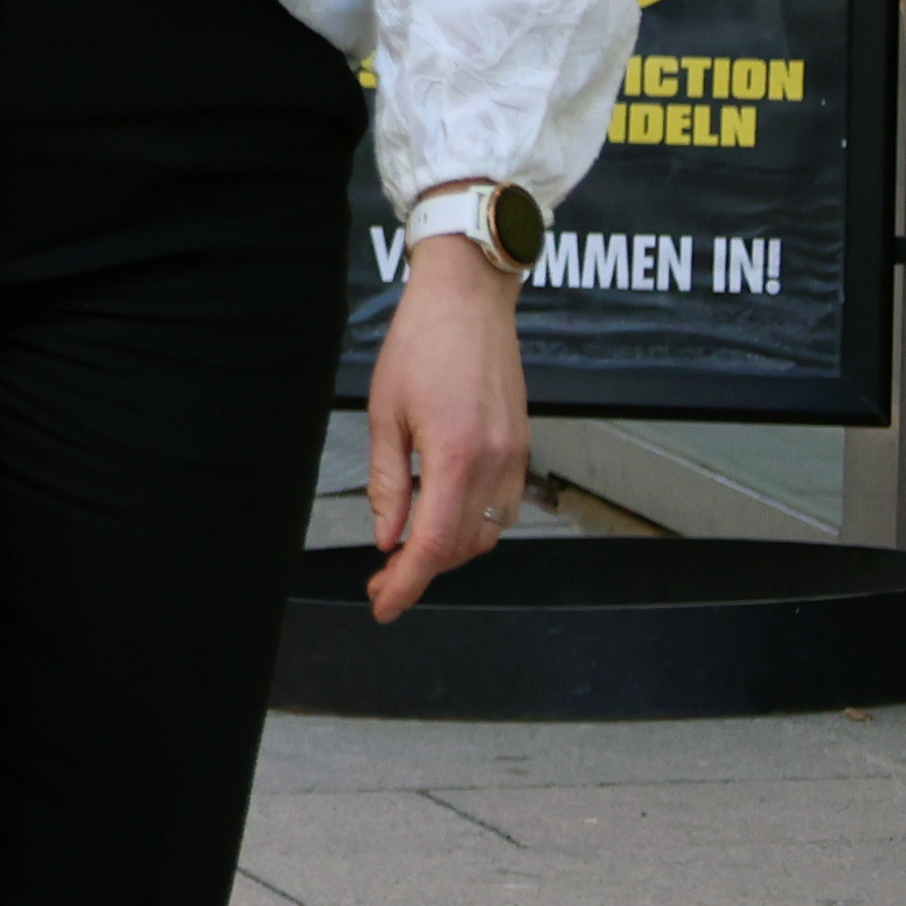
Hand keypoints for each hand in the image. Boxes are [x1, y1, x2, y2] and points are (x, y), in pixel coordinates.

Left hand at [363, 236, 530, 618]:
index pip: (433, 545)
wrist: (468, 300)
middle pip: (463, 547)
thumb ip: (387, 483)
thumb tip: (387, 537)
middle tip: (382, 577)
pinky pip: (503, 507)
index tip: (383, 604)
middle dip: (422, 571)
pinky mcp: (523, 446)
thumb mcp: (384, 414)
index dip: (407, 584)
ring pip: (488, 532)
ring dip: (449, 550)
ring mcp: (517, 456)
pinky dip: (472, 523)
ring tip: (406, 551)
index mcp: (456, 456)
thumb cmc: (421, 345)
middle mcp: (497, 464)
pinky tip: (440, 516)